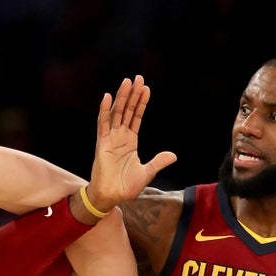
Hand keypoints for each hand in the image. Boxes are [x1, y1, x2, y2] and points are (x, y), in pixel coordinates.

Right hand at [87, 75, 176, 210]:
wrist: (112, 197)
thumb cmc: (125, 187)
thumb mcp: (147, 172)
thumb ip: (158, 162)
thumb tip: (173, 155)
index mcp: (130, 142)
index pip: (136, 117)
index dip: (141, 103)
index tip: (146, 88)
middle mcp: (120, 137)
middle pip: (127, 111)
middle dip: (132, 94)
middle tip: (138, 77)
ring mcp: (110, 139)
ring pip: (116, 113)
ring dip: (121, 97)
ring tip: (127, 82)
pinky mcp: (102, 143)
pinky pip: (103, 124)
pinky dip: (105, 110)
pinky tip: (108, 97)